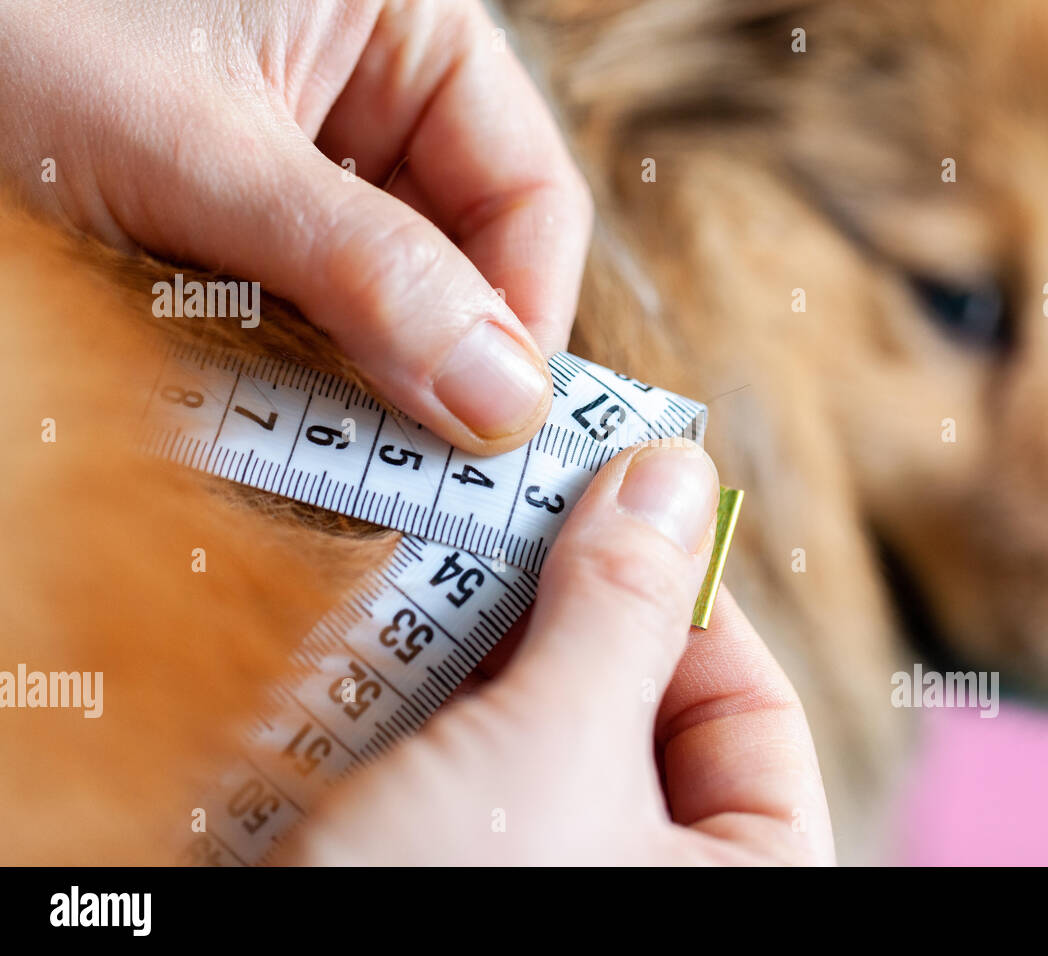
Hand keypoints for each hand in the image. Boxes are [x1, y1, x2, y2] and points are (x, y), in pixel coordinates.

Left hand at [0, 0, 591, 452]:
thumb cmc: (12, 32)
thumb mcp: (201, 153)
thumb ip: (365, 271)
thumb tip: (503, 400)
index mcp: (406, 29)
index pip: (529, 193)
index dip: (524, 318)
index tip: (492, 431)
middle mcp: (375, 93)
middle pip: (469, 258)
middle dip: (439, 363)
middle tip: (411, 470)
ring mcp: (312, 159)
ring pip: (394, 299)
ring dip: (363, 381)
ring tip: (322, 448)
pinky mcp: (250, 218)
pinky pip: (315, 312)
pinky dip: (298, 372)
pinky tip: (266, 409)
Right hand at [283, 441, 834, 864]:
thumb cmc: (443, 911)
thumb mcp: (550, 751)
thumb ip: (620, 606)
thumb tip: (671, 474)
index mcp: (744, 879)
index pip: (748, 709)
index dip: (684, 592)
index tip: (611, 502)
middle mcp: (644, 879)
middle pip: (628, 708)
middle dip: (550, 614)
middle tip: (493, 513)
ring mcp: (542, 877)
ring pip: (522, 733)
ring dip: (458, 655)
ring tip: (409, 581)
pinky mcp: (441, 872)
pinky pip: (445, 771)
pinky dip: (405, 711)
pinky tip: (355, 662)